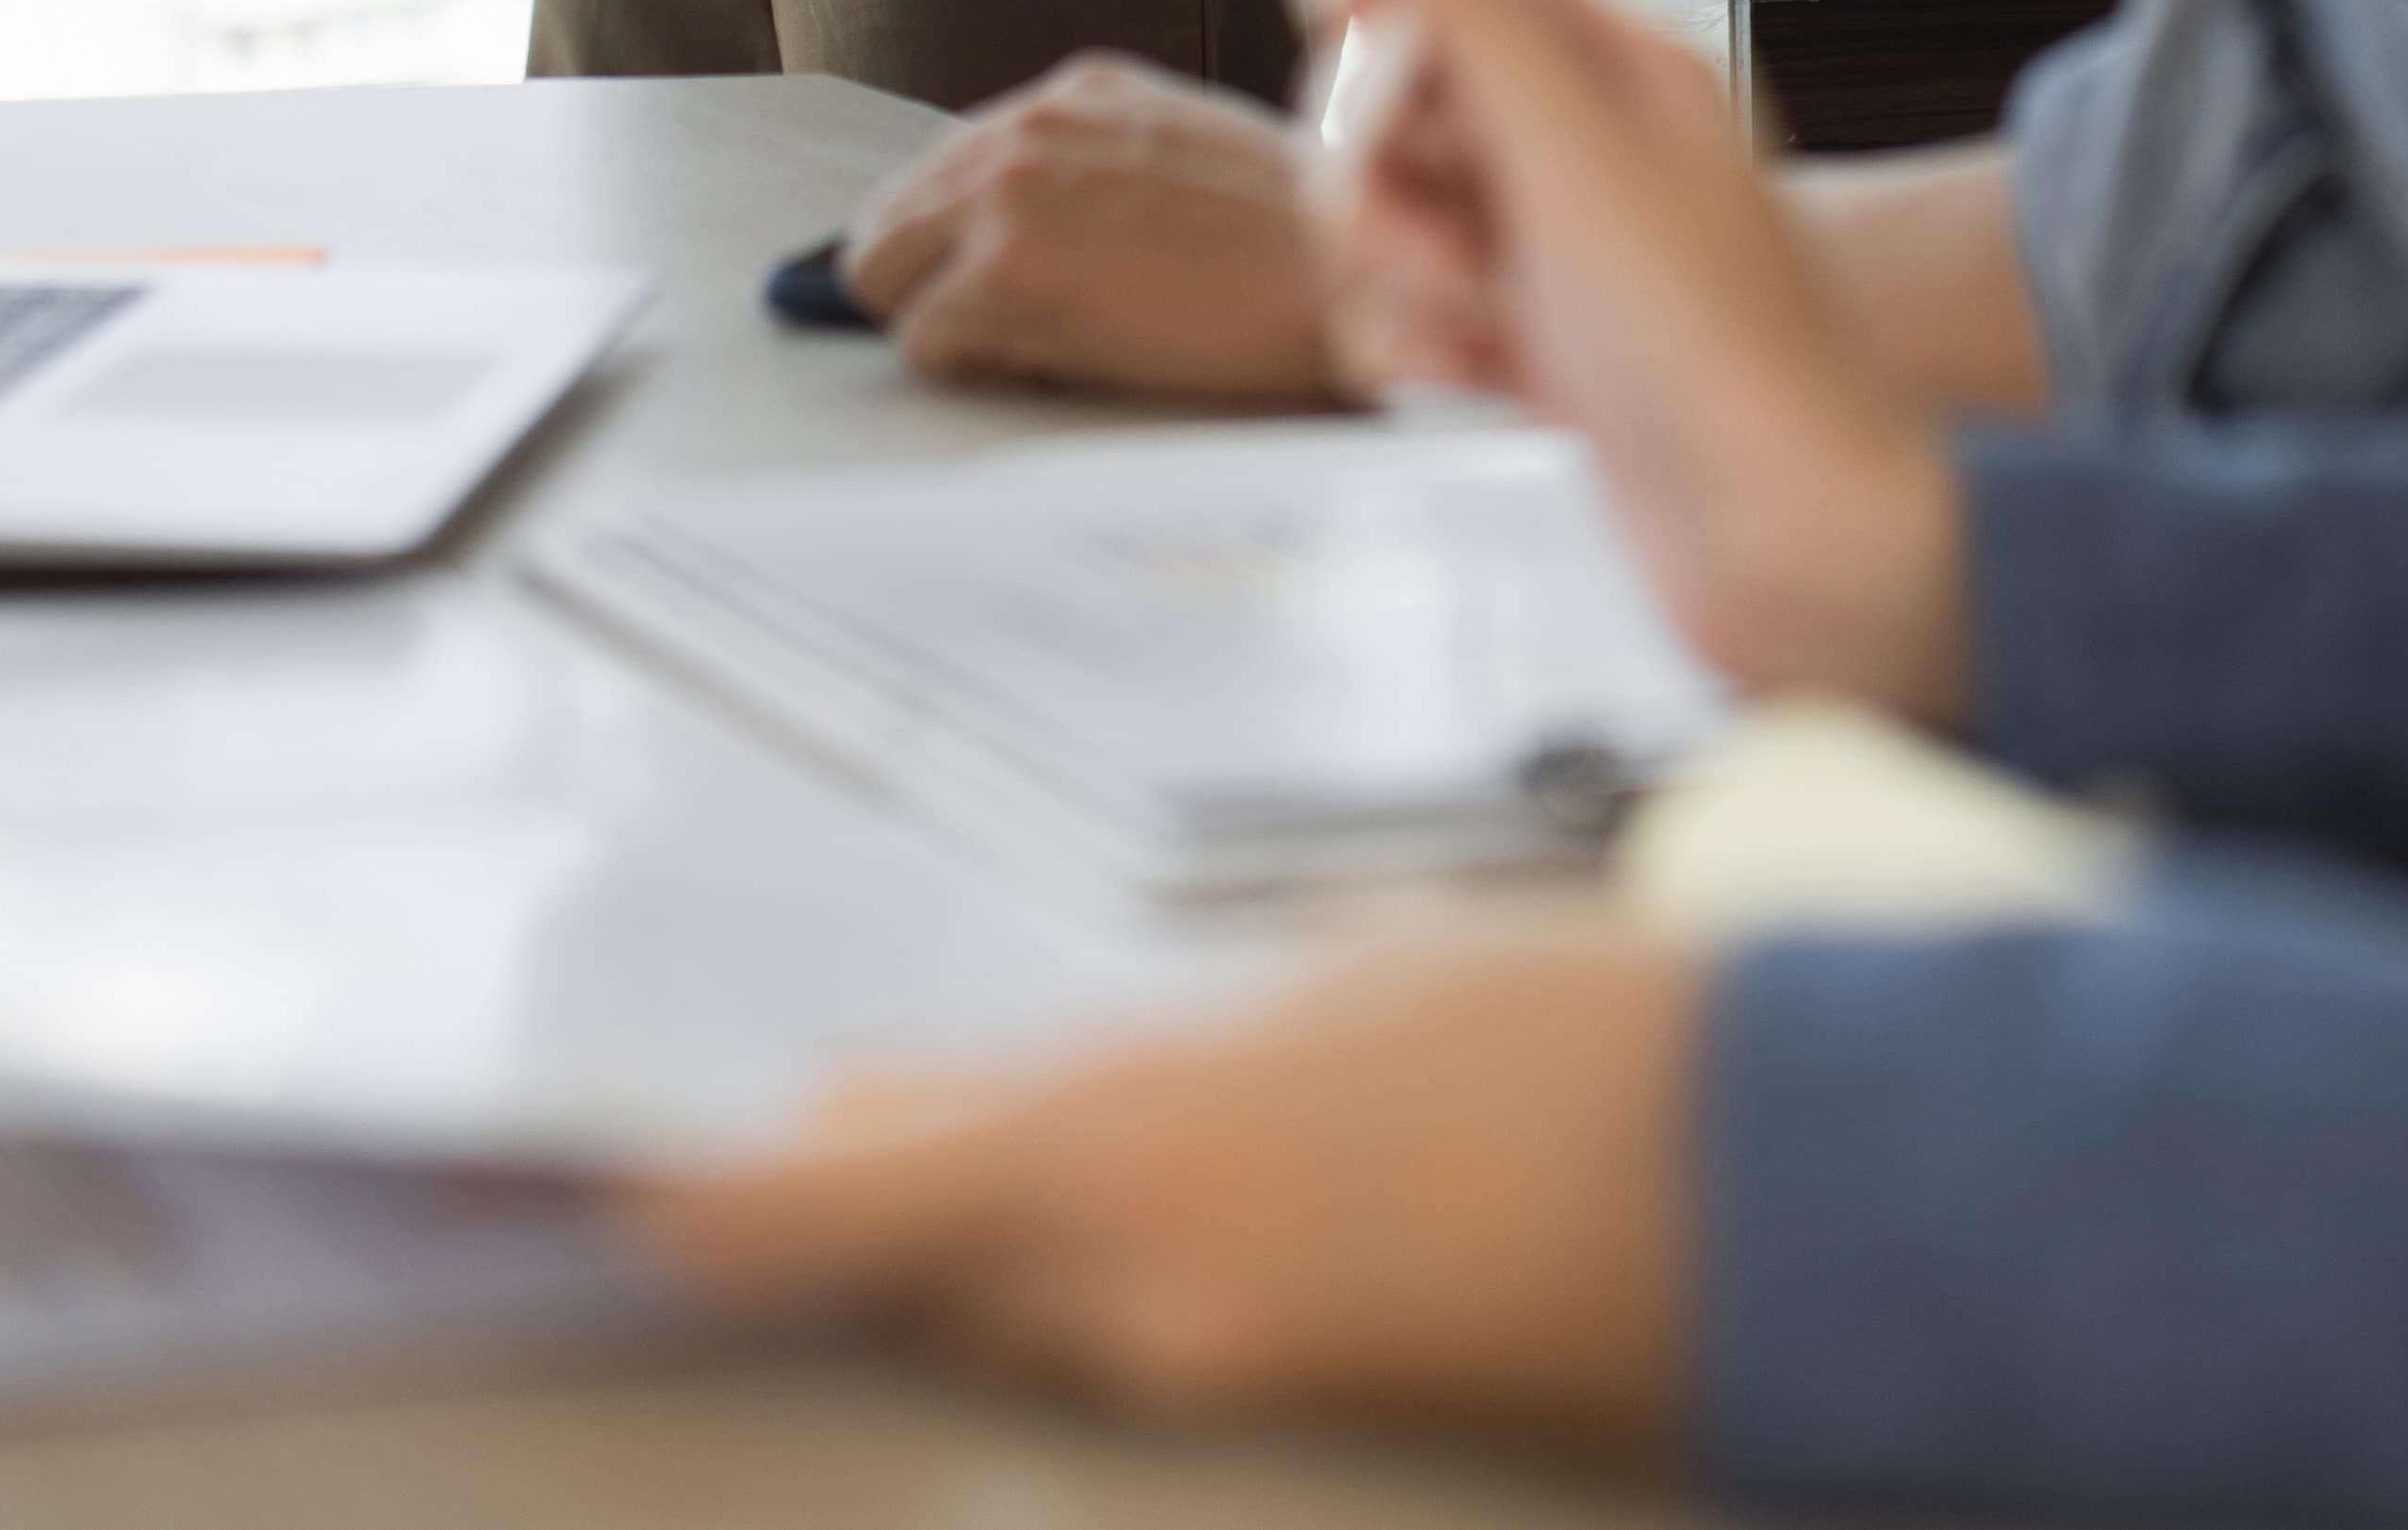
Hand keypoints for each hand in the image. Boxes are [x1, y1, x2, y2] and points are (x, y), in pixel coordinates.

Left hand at [623, 932, 1701, 1449]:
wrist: (1785, 1187)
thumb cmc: (1574, 1038)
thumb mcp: (1330, 981)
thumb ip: (1112, 1058)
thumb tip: (932, 1105)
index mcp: (1129, 1161)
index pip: (821, 1214)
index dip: (700, 1207)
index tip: (623, 1186)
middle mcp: (1140, 1309)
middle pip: (924, 1277)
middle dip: (873, 1207)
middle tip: (827, 1126)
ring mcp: (1224, 1388)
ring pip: (1034, 1318)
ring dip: (1009, 1243)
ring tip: (1038, 1132)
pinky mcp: (1305, 1427)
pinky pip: (1147, 1356)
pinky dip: (1121, 1285)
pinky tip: (1186, 1199)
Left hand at [844, 64, 1357, 403]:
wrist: (1346, 275)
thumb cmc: (1299, 241)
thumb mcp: (1189, 157)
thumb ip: (1100, 172)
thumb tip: (1029, 244)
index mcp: (1078, 95)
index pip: (945, 166)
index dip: (961, 241)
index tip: (993, 284)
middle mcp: (1029, 128)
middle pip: (890, 219)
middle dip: (931, 281)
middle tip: (1006, 327)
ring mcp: (1010, 192)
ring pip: (882, 273)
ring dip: (943, 321)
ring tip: (1037, 345)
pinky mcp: (1007, 267)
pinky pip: (923, 339)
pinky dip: (972, 368)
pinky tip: (1055, 365)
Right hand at [1330, 0, 1970, 718]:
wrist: (1788, 539)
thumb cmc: (1729, 352)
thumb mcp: (1581, 152)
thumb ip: (1474, 8)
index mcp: (1615, 67)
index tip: (1344, 26)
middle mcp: (1580, 147)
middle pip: (1397, 97)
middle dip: (1378, 161)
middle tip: (1441, 225)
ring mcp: (1550, 250)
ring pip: (1390, 210)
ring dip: (1398, 264)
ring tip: (1475, 312)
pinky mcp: (1527, 345)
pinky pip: (1406, 311)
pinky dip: (1416, 343)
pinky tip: (1469, 372)